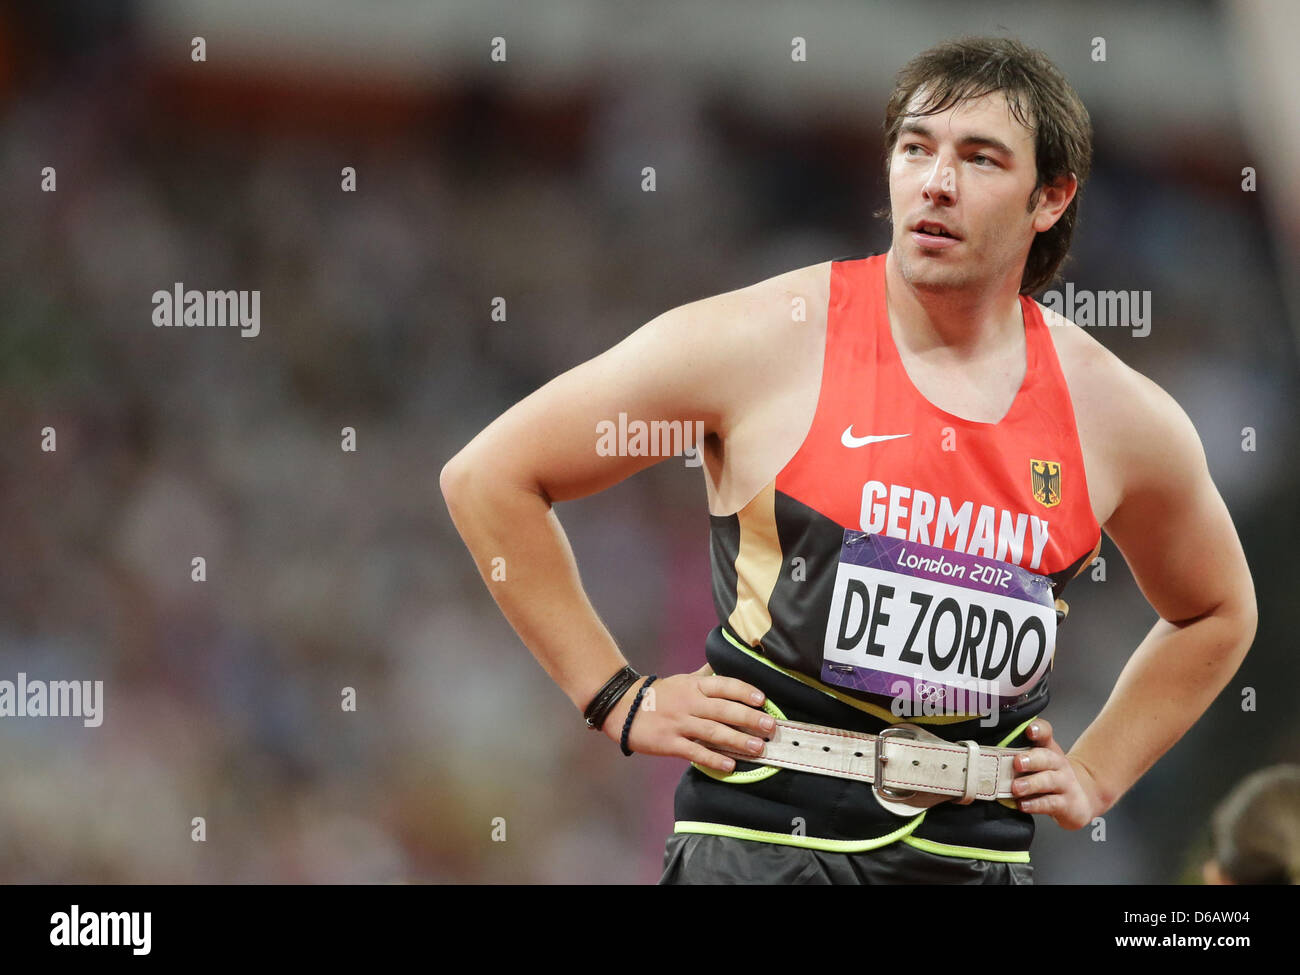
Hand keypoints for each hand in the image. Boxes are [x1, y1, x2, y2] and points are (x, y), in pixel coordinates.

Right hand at [601, 663, 774, 771]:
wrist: (622, 707)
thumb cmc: (658, 694)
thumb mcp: (683, 680)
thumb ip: (706, 675)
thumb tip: (725, 662)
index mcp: (694, 686)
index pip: (724, 685)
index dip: (744, 691)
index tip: (762, 699)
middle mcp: (689, 703)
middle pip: (723, 710)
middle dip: (749, 718)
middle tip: (770, 726)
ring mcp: (679, 723)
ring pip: (713, 732)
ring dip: (737, 740)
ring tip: (758, 748)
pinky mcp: (669, 743)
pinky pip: (695, 752)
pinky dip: (713, 759)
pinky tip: (730, 765)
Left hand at [1010, 718, 1103, 829]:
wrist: (1077, 800)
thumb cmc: (1047, 777)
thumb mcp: (1035, 763)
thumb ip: (1015, 756)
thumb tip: (986, 757)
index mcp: (1047, 749)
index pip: (1045, 733)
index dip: (1039, 729)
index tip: (1029, 730)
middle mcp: (1058, 764)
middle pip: (1047, 757)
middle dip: (1031, 759)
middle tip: (1017, 763)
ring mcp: (1064, 783)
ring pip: (1049, 781)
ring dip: (1031, 784)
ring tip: (1016, 788)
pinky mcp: (1067, 804)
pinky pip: (1051, 803)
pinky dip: (1036, 804)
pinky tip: (1023, 804)